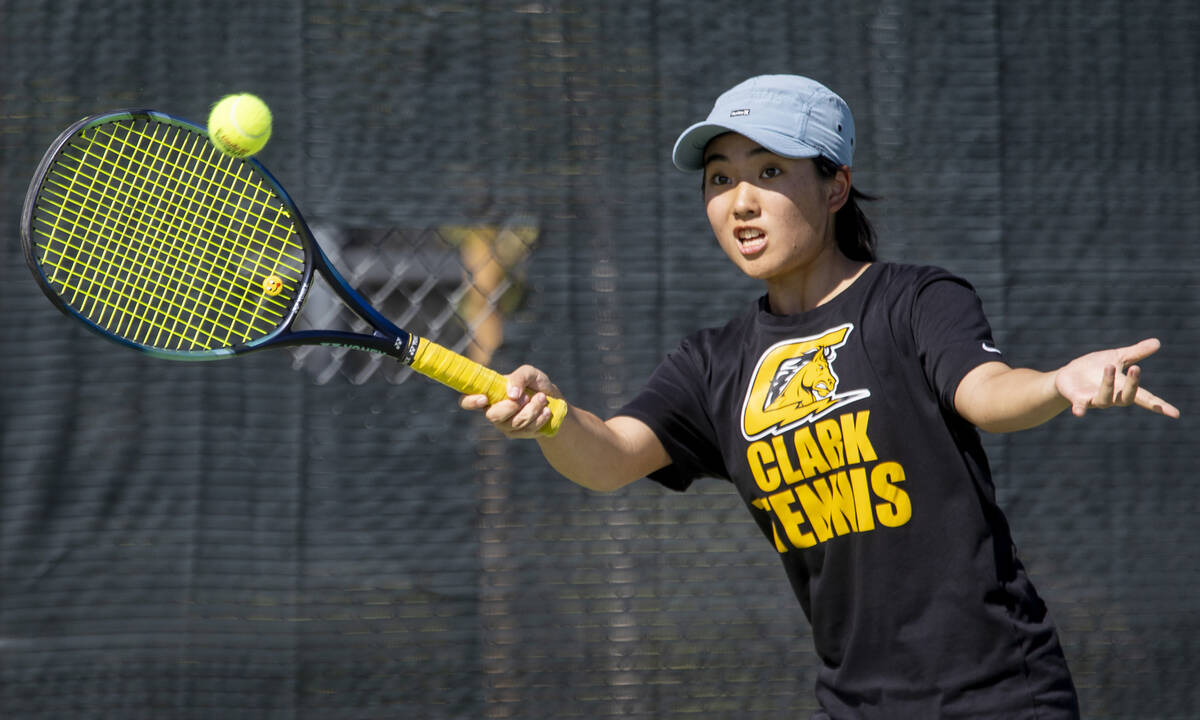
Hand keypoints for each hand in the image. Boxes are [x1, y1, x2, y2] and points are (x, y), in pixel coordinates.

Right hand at [459, 364, 563, 437]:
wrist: (552, 400)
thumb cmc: (535, 383)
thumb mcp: (529, 373)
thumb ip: (519, 377)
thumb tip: (511, 394)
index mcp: (489, 394)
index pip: (467, 401)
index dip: (471, 402)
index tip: (484, 398)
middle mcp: (493, 411)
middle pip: (493, 416)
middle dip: (512, 406)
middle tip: (527, 396)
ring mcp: (505, 425)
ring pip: (515, 423)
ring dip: (532, 409)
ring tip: (542, 398)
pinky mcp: (518, 434)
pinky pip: (527, 429)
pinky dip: (540, 418)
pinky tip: (546, 411)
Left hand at [1054, 338, 1179, 418]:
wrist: (1068, 374)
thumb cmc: (1094, 368)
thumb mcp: (1116, 357)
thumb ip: (1135, 353)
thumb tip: (1157, 342)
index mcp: (1123, 387)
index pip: (1146, 397)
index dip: (1160, 405)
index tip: (1175, 413)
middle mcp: (1111, 397)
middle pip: (1127, 398)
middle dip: (1133, 384)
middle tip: (1137, 367)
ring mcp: (1094, 399)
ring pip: (1105, 398)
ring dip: (1108, 383)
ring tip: (1110, 365)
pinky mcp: (1078, 399)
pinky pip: (1080, 406)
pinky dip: (1080, 409)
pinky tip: (1079, 412)